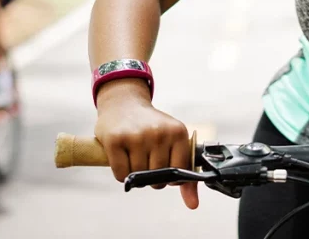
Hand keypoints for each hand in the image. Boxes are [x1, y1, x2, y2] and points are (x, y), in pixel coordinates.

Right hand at [94, 79, 197, 209]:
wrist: (124, 103)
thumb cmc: (151, 127)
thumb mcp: (173, 141)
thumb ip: (185, 175)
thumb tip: (193, 205)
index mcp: (178, 132)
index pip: (179, 175)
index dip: (170, 178)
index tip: (164, 167)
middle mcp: (159, 133)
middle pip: (157, 179)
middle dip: (151, 177)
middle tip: (146, 159)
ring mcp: (137, 136)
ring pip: (139, 178)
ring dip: (135, 174)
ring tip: (134, 154)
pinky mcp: (115, 139)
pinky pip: (121, 175)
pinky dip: (121, 173)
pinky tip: (122, 157)